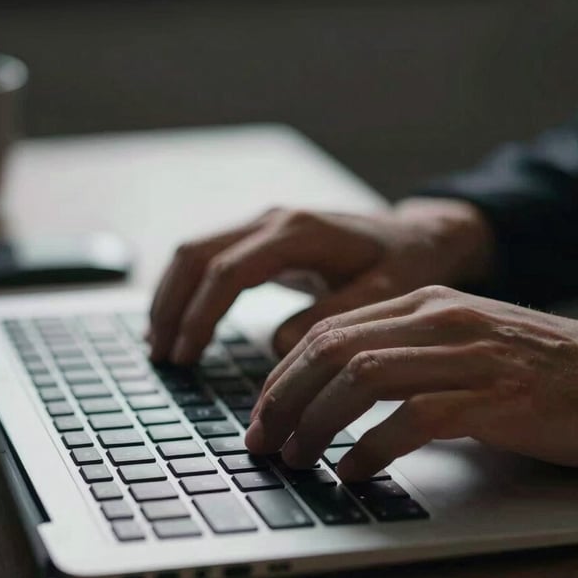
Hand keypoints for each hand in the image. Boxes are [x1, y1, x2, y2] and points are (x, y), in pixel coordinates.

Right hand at [148, 198, 493, 363]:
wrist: (417, 237)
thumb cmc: (404, 264)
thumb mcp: (384, 293)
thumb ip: (334, 316)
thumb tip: (280, 347)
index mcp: (299, 233)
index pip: (227, 272)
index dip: (200, 316)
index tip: (186, 357)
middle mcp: (275, 220)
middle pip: (196, 254)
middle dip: (171, 306)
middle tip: (161, 356)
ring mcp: (267, 225)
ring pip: (195, 252)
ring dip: (171, 296)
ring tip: (161, 344)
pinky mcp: (266, 238)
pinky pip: (211, 257)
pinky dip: (188, 289)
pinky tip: (182, 321)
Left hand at [245, 286, 577, 480]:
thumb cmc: (540, 369)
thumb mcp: (462, 343)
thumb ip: (404, 354)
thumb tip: (337, 395)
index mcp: (424, 303)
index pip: (329, 330)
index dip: (284, 375)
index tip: (263, 413)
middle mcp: (438, 319)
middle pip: (332, 350)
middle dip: (284, 399)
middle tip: (262, 441)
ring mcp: (466, 354)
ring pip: (361, 379)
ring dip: (316, 423)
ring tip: (296, 458)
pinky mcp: (494, 396)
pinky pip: (413, 418)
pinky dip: (372, 448)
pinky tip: (354, 471)